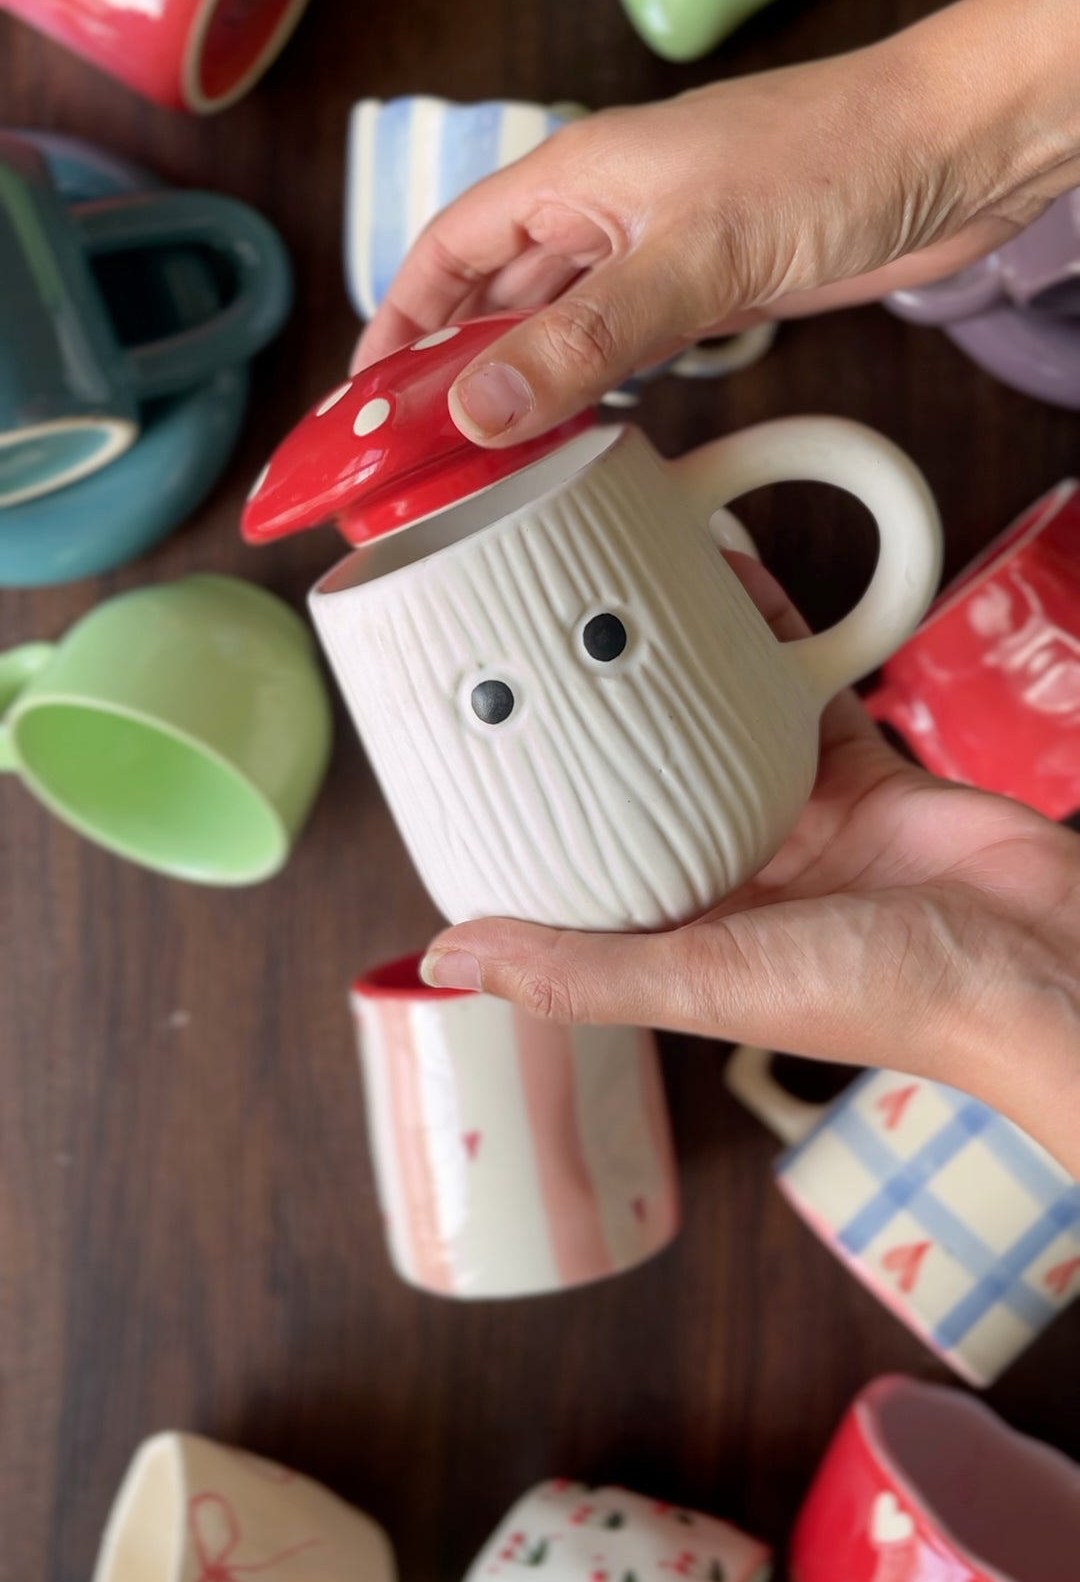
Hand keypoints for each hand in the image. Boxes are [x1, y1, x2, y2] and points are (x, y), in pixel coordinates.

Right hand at [356, 0, 1079, 442]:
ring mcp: (658, 250)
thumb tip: (478, 406)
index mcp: (573, 177)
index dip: (396, 321)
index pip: (447, 251)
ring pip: (556, 321)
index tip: (363, 398)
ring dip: (516, 380)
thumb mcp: (694, 256)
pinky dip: (589, 384)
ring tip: (479, 456)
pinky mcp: (712, 286)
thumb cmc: (832, 158)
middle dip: (445, 363)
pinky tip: (575, 425)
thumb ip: (585, 336)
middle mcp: (604, 211)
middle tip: (412, 449)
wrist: (957, 148)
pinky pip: (622, 342)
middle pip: (492, 291)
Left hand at [420, 558, 1079, 1177]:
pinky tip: (723, 584)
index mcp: (684, 941)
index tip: (469, 759)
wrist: (1040, 961)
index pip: (582, 878)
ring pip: (711, 731)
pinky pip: (795, 691)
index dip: (526, 828)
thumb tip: (445, 957)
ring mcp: (797, 823)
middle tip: (527, 649)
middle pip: (639, 791)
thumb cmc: (885, 997)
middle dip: (589, 732)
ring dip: (668, 672)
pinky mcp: (861, 772)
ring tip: (610, 599)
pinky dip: (765, 640)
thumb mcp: (705, 985)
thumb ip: (579, 973)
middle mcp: (732, 882)